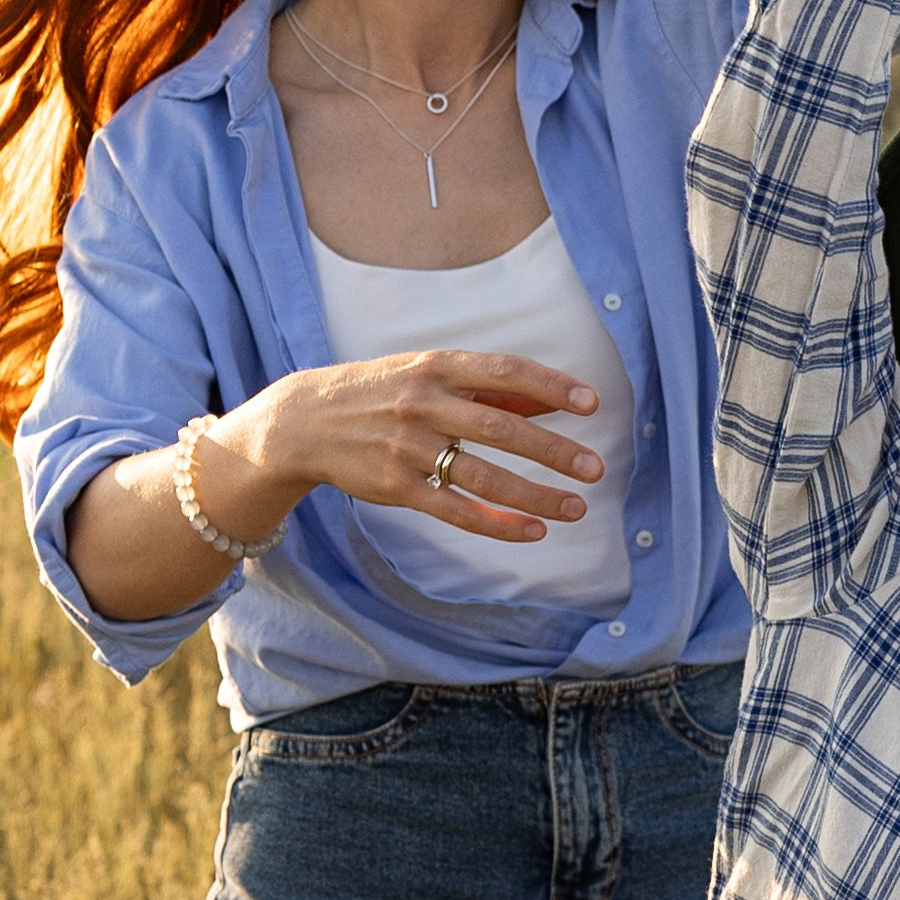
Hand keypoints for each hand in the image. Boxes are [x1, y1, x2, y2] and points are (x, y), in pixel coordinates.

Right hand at [203, 351, 605, 545]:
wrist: (303, 421)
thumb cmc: (382, 392)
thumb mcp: (429, 374)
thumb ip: (490, 388)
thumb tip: (556, 400)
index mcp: (436, 367)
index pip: (504, 372)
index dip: (550, 386)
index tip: (592, 402)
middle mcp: (423, 404)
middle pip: (499, 428)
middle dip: (552, 450)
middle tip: (595, 468)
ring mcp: (407, 447)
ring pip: (482, 476)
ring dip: (534, 495)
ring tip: (576, 508)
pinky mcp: (395, 486)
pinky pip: (454, 509)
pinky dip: (496, 524)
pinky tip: (531, 531)